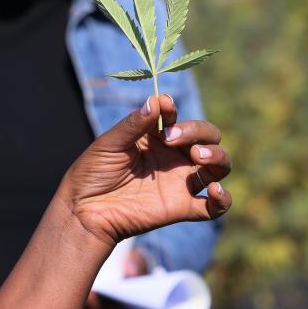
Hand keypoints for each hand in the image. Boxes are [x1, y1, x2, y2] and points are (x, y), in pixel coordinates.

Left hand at [57, 94, 231, 247]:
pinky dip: (223, 199)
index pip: (180, 119)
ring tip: (198, 157)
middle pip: (207, 137)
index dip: (175, 112)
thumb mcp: (110, 143)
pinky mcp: (181, 208)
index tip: (165, 110)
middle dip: (199, 132)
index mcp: (156, 138)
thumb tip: (157, 100)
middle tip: (173, 138)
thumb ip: (134, 124)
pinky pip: (214, 208)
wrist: (84, 209)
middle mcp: (173, 157)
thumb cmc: (93, 172)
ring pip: (218, 166)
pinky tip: (214, 190)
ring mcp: (180, 182)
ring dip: (217, 156)